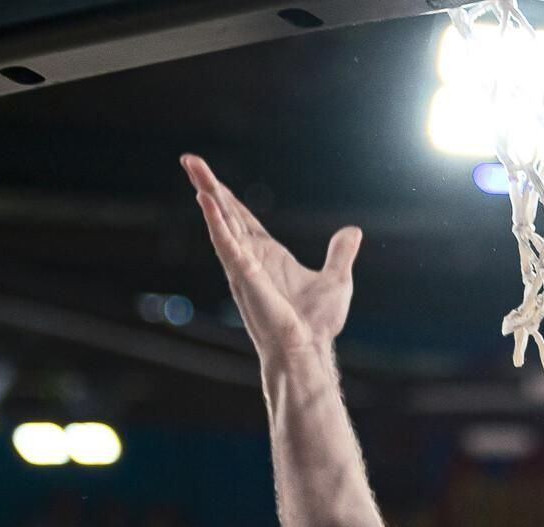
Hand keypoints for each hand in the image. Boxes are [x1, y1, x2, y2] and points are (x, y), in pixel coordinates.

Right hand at [181, 153, 359, 364]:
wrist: (307, 350)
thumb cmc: (317, 325)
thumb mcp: (337, 280)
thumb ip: (340, 254)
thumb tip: (353, 232)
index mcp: (268, 255)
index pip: (242, 218)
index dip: (227, 197)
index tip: (211, 178)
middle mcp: (251, 257)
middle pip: (226, 212)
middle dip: (208, 184)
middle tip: (189, 159)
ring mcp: (243, 265)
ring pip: (220, 220)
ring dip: (206, 192)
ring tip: (191, 166)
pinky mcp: (243, 275)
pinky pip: (225, 243)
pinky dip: (215, 220)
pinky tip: (205, 198)